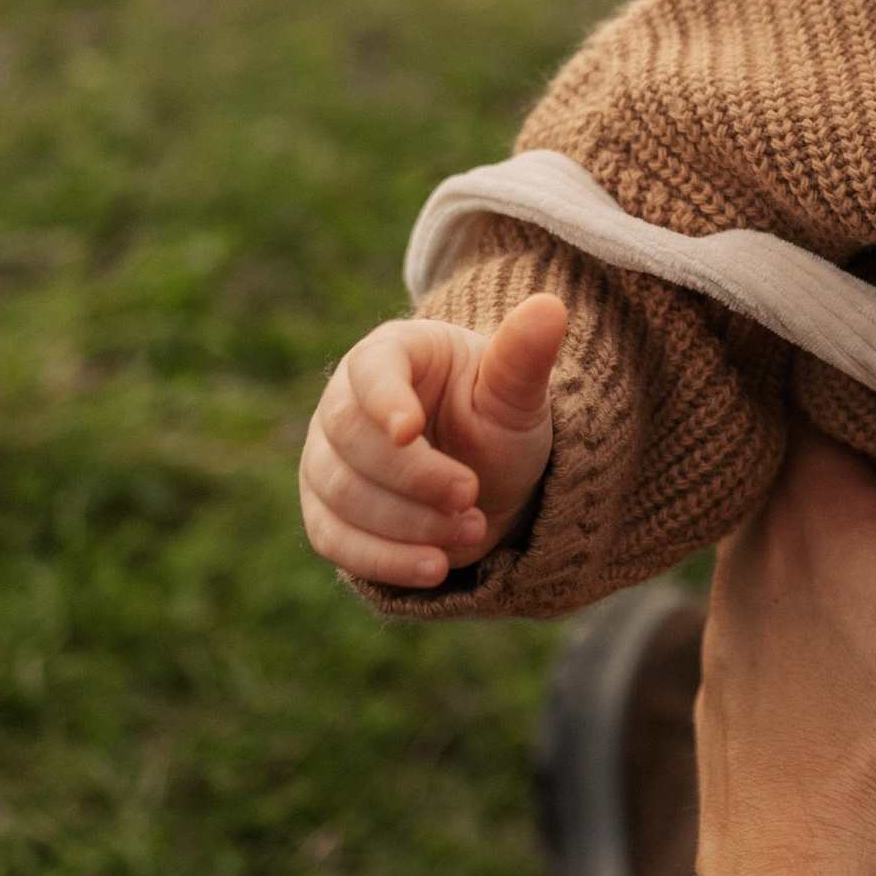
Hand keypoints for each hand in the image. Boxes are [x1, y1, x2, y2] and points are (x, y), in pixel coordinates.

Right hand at [297, 295, 564, 587]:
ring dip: (407, 523)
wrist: (483, 478)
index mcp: (390, 354)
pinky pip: (335, 540)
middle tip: (470, 495)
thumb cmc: (493, 420)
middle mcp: (343, 404)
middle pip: (350, 440)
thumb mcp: (515, 393)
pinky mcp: (325, 513)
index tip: (410, 431)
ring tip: (472, 531)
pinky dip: (383, 560)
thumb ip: (523, 357)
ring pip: (341, 495)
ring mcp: (326, 460)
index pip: (369, 370)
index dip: (383, 400)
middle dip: (413, 476)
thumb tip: (550, 306)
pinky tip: (433, 569)